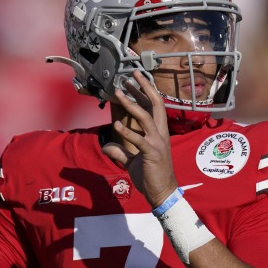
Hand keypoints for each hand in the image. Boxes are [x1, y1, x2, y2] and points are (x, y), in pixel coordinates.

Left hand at [101, 70, 176, 208]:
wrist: (162, 193)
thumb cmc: (150, 176)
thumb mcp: (132, 161)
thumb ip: (120, 151)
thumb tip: (106, 146)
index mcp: (158, 132)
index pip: (153, 106)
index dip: (145, 91)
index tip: (134, 80)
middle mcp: (160, 133)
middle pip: (155, 103)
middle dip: (144, 87)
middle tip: (133, 74)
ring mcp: (158, 142)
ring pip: (146, 117)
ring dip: (132, 103)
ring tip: (119, 93)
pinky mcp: (152, 153)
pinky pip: (139, 139)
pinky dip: (127, 132)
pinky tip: (116, 125)